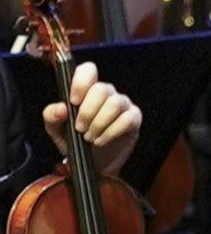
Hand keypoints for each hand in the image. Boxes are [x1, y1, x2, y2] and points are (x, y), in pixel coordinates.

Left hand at [42, 62, 141, 176]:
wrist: (93, 163)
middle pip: (102, 89)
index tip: (73, 102)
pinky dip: (111, 132)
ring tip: (90, 137)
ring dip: (99, 123)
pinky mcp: (134, 119)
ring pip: (114, 104)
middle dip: (88, 111)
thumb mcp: (56, 129)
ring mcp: (123, 104)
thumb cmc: (75, 141)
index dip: (81, 82)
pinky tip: (101, 140)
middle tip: (80, 128)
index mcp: (87, 89)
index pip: (89, 70)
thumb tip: (61, 108)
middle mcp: (107, 93)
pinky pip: (127, 119)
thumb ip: (52, 116)